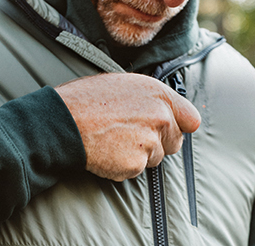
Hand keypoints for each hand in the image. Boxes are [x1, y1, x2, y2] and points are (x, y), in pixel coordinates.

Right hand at [55, 73, 200, 180]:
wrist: (63, 121)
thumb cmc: (87, 100)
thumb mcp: (123, 85)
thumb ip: (151, 99)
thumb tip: (166, 111)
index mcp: (159, 94)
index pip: (191, 119)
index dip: (179, 126)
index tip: (167, 130)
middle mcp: (161, 117)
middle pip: (174, 143)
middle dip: (157, 143)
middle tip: (129, 135)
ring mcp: (150, 142)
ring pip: (154, 158)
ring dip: (138, 155)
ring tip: (113, 140)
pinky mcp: (136, 164)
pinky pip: (135, 171)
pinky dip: (122, 166)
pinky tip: (106, 152)